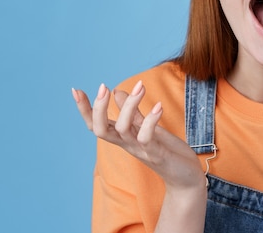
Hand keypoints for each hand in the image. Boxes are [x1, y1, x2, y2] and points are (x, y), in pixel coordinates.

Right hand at [72, 81, 205, 191]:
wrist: (186, 177)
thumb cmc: (166, 151)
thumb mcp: (147, 127)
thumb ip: (133, 112)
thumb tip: (117, 91)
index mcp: (123, 137)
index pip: (96, 125)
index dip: (84, 110)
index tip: (75, 90)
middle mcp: (127, 144)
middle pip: (100, 130)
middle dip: (98, 108)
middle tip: (103, 86)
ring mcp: (140, 150)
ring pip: (123, 129)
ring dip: (130, 105)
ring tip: (141, 85)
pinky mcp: (156, 154)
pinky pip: (147, 138)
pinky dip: (151, 121)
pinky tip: (158, 105)